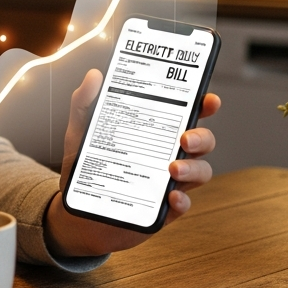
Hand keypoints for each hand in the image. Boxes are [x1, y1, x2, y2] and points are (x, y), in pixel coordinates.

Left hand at [43, 68, 219, 257]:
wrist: (78, 213)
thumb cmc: (85, 168)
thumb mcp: (80, 133)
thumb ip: (84, 103)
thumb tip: (94, 75)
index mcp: (154, 132)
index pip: (186, 114)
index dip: (204, 106)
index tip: (209, 100)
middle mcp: (167, 154)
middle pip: (202, 142)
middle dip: (201, 137)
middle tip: (184, 138)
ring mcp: (169, 182)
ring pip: (200, 172)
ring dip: (193, 169)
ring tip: (173, 169)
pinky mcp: (164, 209)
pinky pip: (184, 204)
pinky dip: (182, 200)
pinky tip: (171, 196)